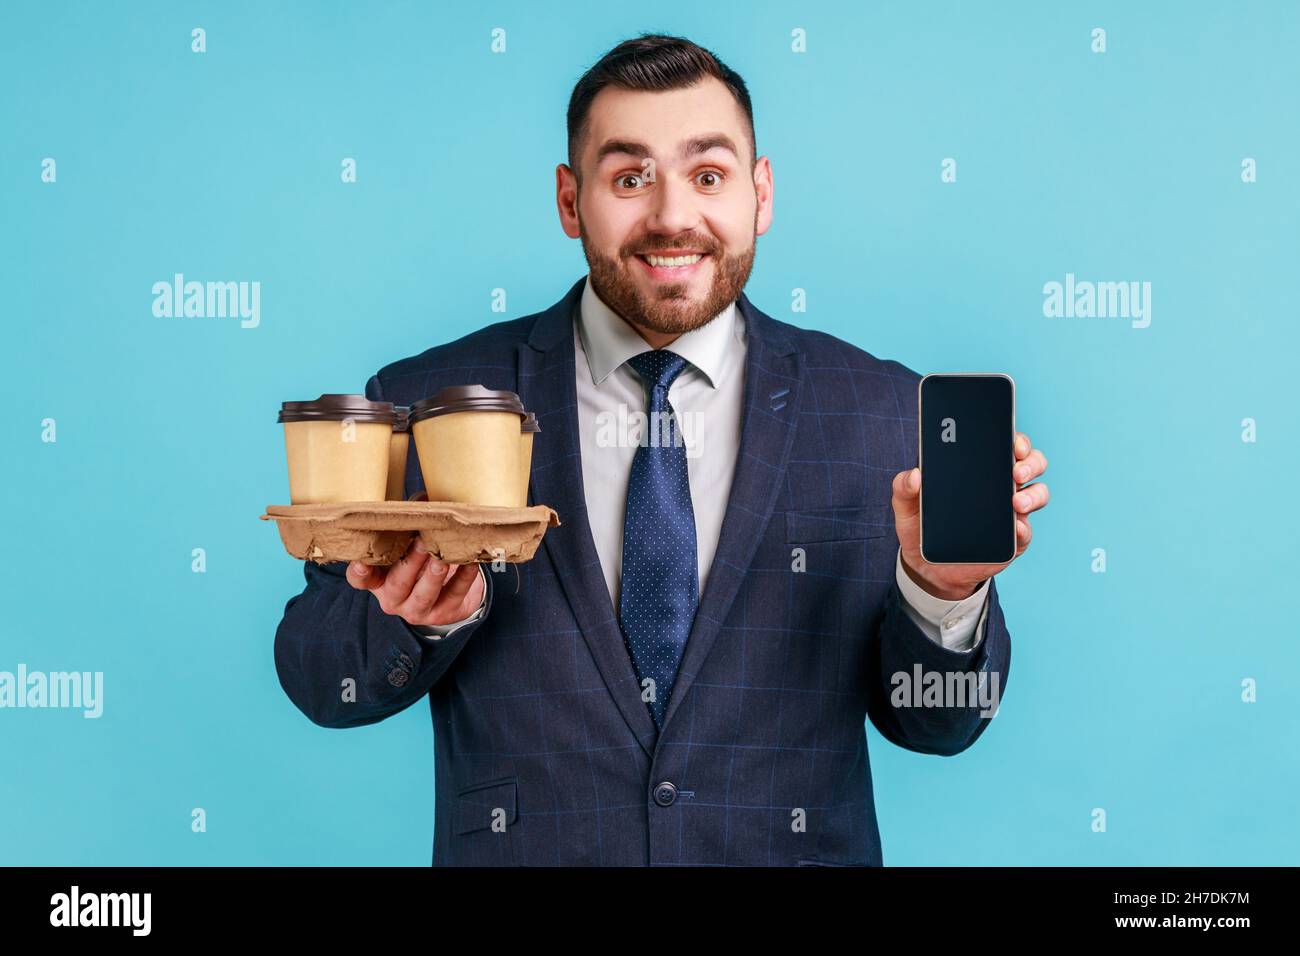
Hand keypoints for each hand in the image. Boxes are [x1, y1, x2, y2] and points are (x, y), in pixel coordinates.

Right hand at [345, 536, 485, 627]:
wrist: (447, 593)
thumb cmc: (420, 560)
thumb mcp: (409, 542)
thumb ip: (411, 522)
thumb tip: (424, 497)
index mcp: (378, 580)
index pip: (361, 579)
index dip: (359, 572)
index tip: (361, 562)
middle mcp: (394, 598)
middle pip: (398, 584)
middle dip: (410, 564)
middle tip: (421, 542)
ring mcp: (417, 610)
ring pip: (424, 595)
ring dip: (433, 576)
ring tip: (442, 559)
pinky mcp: (443, 615)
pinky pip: (454, 596)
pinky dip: (464, 579)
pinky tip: (470, 562)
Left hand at [891, 431, 1049, 599]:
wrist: (926, 564)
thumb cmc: (921, 524)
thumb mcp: (906, 504)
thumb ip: (904, 486)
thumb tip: (915, 475)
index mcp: (980, 469)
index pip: (1006, 445)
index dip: (1017, 439)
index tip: (1014, 441)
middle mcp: (1001, 486)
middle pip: (1031, 464)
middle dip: (1030, 463)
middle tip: (1016, 470)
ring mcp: (1011, 513)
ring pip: (1038, 494)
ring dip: (1033, 495)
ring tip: (1016, 502)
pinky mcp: (1012, 541)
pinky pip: (1026, 533)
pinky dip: (1024, 529)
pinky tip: (1016, 528)